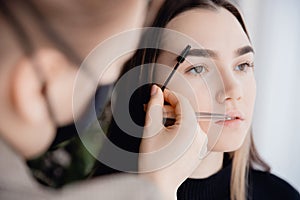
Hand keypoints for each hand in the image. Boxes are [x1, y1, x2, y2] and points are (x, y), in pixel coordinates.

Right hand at [138, 85, 207, 199]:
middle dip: (169, 108)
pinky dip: (179, 129)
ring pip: (188, 122)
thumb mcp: (151, 128)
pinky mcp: (199, 150)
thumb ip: (154, 105)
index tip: (157, 94)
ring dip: (173, 119)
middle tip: (153, 109)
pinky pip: (191, 133)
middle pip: (185, 112)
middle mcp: (200, 134)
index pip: (182, 101)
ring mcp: (202, 144)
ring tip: (158, 123)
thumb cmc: (154, 160)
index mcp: (190, 127)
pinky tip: (166, 134)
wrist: (159, 185)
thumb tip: (156, 90)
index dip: (168, 95)